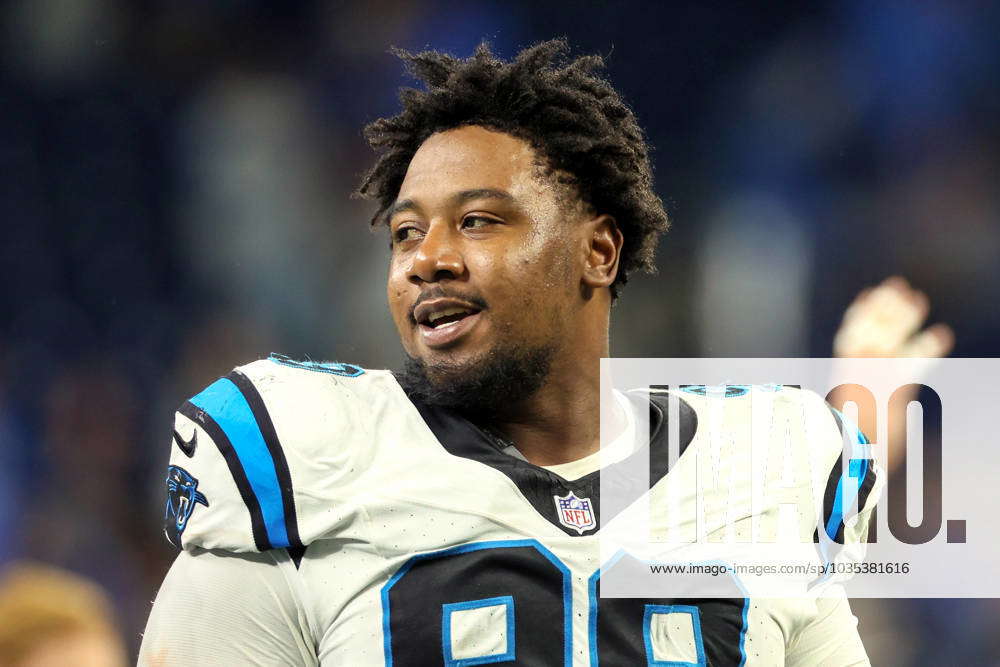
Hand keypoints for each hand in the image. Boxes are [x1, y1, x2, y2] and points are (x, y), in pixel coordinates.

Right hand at [830, 276, 953, 470]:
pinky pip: (914, 363)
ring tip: (916, 298)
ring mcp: (875, 376)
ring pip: (890, 338)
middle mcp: (857, 369)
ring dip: (903, 317)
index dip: (859, 314)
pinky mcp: (894, 388)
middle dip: (884, 307)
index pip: (849, 335)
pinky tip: (942, 334)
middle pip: (871, 327)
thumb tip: (817, 408)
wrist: (844, 455)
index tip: (866, 296)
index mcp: (843, 374)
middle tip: (896, 286)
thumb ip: (839, 405)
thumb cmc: (839, 442)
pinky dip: (928, 348)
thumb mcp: (835, 419)